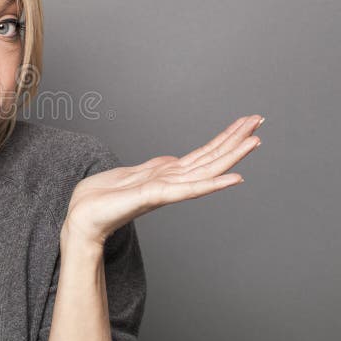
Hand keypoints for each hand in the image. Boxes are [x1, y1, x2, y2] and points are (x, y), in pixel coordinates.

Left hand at [62, 114, 263, 247]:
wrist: (80, 220)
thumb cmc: (100, 200)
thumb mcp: (131, 175)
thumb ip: (154, 168)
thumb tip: (173, 160)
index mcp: (166, 175)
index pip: (203, 154)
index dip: (225, 138)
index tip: (246, 123)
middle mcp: (171, 182)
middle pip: (211, 157)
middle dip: (236, 139)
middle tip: (261, 120)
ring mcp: (165, 190)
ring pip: (206, 169)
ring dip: (232, 155)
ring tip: (256, 140)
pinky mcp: (153, 196)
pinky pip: (188, 189)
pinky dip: (212, 184)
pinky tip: (234, 178)